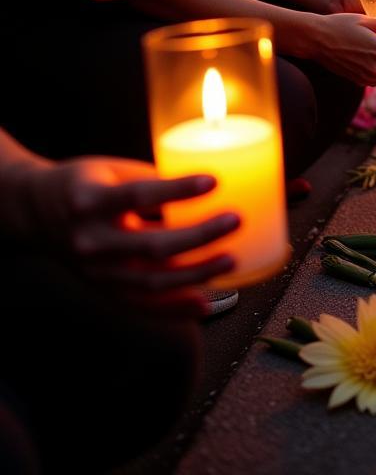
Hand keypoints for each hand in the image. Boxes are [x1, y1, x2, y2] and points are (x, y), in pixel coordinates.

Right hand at [21, 157, 237, 317]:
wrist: (34, 213)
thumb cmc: (84, 183)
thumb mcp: (112, 171)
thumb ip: (155, 180)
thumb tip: (212, 183)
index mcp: (91, 201)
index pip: (140, 195)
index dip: (178, 189)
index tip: (214, 181)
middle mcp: (91, 240)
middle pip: (152, 245)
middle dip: (200, 235)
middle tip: (236, 219)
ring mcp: (96, 272)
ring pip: (151, 282)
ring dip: (196, 275)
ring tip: (231, 259)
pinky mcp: (102, 290)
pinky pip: (142, 306)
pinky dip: (175, 309)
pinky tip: (205, 303)